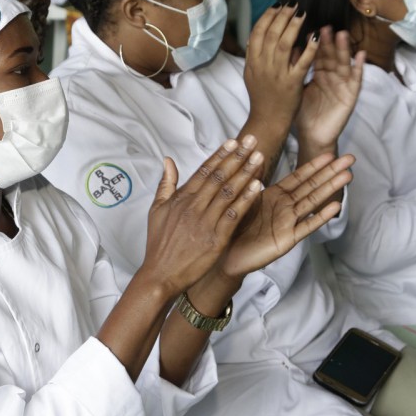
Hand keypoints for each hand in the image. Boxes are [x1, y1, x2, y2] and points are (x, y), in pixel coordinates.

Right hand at [138, 136, 265, 296]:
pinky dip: (246, 200)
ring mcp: (205, 222)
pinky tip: (257, 187)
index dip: (220, 155)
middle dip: (237, 157)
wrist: (161, 274)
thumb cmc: (159, 244)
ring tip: (259, 158)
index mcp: (181, 199)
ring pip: (228, 192)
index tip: (233, 141)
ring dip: (245, 173)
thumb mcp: (156, 210)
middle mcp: (194, 206)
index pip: (204, 171)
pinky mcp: (216, 238)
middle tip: (252, 141)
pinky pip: (234, 214)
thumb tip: (167, 160)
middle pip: (219, 176)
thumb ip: (166, 184)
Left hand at [219, 152, 352, 277]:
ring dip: (330, 188)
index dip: (315, 165)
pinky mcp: (287, 239)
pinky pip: (306, 226)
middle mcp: (285, 207)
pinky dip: (320, 216)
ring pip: (312, 202)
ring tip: (348, 176)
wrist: (226, 254)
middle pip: (311, 186)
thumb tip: (257, 155)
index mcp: (275, 196)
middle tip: (350, 159)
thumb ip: (252, 180)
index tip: (331, 154)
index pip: (299, 177)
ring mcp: (288, 223)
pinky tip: (334, 206)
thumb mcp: (241, 198)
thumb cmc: (232, 226)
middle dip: (330, 172)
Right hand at [243, 5, 312, 127]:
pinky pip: (301, 62)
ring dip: (293, 26)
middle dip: (282, 16)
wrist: (267, 121)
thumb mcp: (252, 74)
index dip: (267, 17)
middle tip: (293, 4)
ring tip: (302, 13)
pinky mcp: (292, 83)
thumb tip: (263, 33)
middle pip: (270, 34)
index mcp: (252, 62)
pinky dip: (308, 48)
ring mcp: (277, 74)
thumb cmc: (262, 97)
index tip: (277, 6)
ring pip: (283, 43)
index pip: (257, 33)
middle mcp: (262, 66)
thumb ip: (257, 55)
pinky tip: (314, 36)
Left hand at [297, 26, 365, 158]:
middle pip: (330, 56)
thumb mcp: (298, 88)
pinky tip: (361, 55)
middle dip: (328, 42)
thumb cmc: (304, 113)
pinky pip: (356, 79)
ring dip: (344, 49)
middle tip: (325, 26)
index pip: (317, 54)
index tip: (309, 28)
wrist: (313, 136)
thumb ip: (296, 70)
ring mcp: (342, 85)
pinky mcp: (351, 95)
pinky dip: (359, 67)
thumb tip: (288, 48)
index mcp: (318, 74)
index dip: (314, 42)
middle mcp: (332, 76)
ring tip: (342, 34)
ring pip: (343, 64)